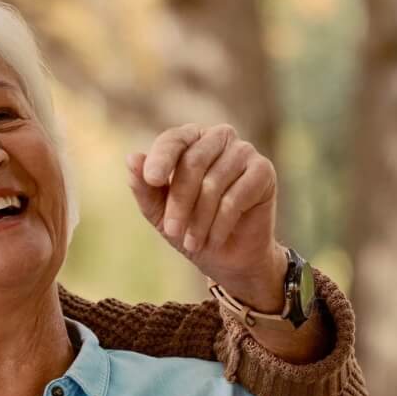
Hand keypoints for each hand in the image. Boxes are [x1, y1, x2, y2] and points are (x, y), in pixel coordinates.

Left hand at [127, 123, 287, 310]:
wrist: (229, 257)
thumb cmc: (191, 227)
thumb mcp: (160, 212)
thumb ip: (145, 188)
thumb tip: (132, 158)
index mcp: (191, 139)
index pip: (174, 140)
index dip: (162, 158)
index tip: (152, 179)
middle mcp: (219, 138)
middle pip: (193, 162)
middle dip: (179, 201)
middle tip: (171, 231)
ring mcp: (244, 151)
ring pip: (214, 183)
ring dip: (199, 219)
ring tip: (192, 243)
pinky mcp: (264, 171)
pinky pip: (236, 197)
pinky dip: (221, 224)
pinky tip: (213, 240)